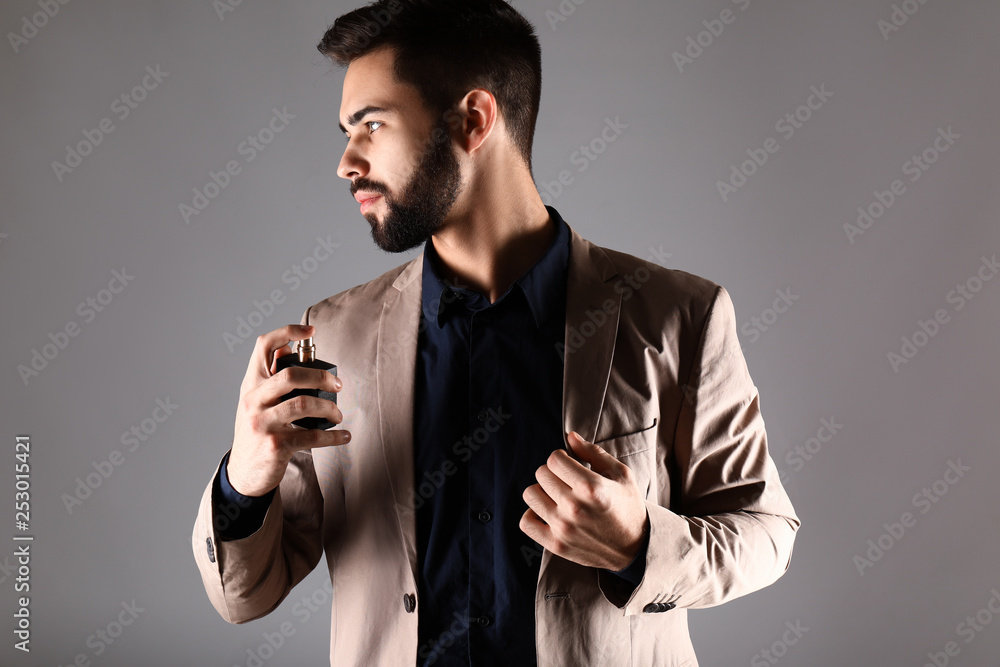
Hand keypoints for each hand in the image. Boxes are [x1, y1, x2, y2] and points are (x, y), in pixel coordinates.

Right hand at [227, 324, 349, 496]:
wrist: (243, 473)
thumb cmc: (257, 431)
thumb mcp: (256, 401)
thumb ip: (271, 377)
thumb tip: (289, 348)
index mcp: (251, 384)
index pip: (263, 347)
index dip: (287, 332)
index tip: (310, 331)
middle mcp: (253, 401)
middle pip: (290, 376)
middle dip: (321, 376)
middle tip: (338, 384)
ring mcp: (263, 424)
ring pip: (303, 404)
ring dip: (329, 408)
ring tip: (337, 415)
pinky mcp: (276, 445)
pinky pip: (312, 436)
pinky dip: (333, 436)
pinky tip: (344, 436)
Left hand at [520, 430, 648, 570]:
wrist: (635, 548)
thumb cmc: (628, 507)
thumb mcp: (621, 475)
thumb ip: (593, 453)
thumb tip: (570, 436)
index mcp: (591, 487)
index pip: (554, 459)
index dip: (562, 458)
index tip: (570, 464)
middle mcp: (574, 507)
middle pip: (541, 474)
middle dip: (553, 472)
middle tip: (567, 480)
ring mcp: (563, 528)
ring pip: (531, 494)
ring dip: (542, 491)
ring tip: (557, 495)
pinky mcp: (556, 545)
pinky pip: (526, 522)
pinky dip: (533, 514)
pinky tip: (547, 511)